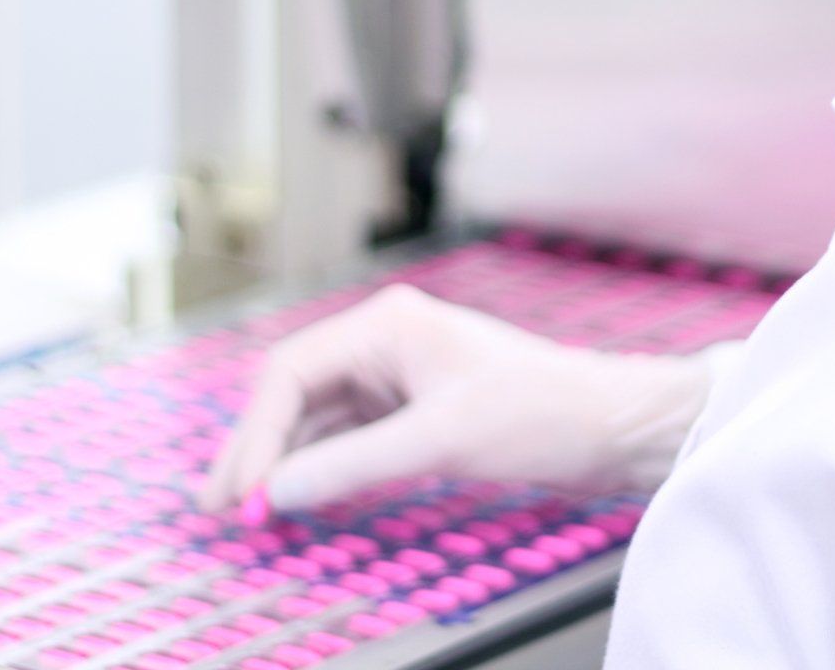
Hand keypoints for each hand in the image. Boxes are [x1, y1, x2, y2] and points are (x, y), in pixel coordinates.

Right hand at [198, 283, 717, 513]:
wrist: (614, 428)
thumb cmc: (543, 414)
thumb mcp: (442, 441)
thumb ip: (354, 465)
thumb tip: (276, 491)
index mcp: (387, 324)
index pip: (291, 373)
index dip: (255, 436)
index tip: (239, 492)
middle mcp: (386, 342)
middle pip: (296, 393)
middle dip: (257, 448)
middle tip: (220, 506)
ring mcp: (401, 376)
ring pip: (318, 417)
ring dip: (284, 461)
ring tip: (247, 510)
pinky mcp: (418, 409)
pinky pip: (350, 436)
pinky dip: (321, 467)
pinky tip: (299, 497)